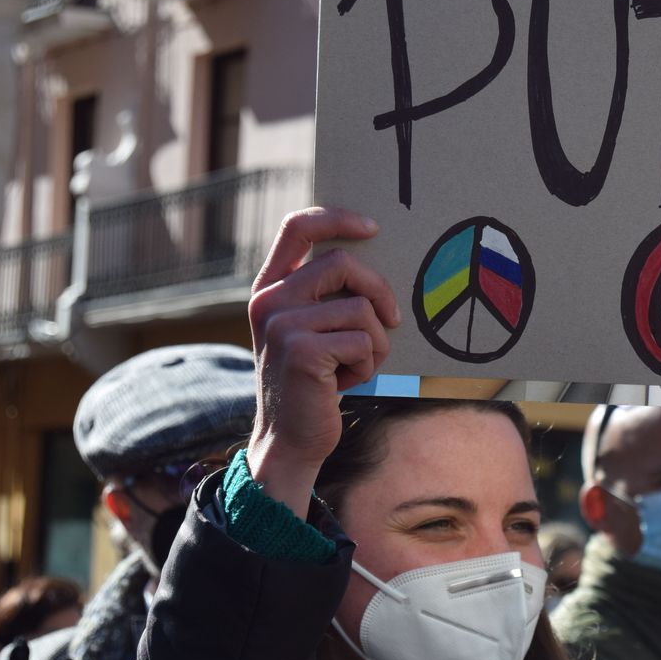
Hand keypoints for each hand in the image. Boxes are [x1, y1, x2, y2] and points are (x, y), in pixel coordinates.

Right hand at [246, 207, 400, 512]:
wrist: (290, 440)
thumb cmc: (314, 382)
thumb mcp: (311, 331)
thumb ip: (326, 295)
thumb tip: (378, 255)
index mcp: (270, 287)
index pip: (298, 227)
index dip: (337, 218)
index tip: (372, 227)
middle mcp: (269, 300)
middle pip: (343, 263)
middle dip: (379, 293)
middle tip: (391, 322)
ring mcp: (282, 324)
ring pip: (362, 308)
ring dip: (375, 343)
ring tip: (356, 366)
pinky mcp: (301, 350)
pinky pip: (363, 341)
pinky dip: (367, 365)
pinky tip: (345, 383)